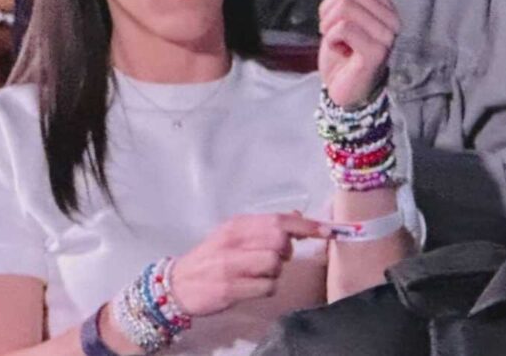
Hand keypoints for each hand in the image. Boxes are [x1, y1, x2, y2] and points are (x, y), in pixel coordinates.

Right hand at [170, 213, 328, 316]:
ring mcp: (231, 265)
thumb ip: (263, 227)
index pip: (277, 220)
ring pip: (275, 265)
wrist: (177, 285)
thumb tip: (298, 216)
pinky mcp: (231, 288)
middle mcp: (233, 241)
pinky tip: (251, 287)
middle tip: (271, 258)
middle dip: (284, 252)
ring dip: (273, 273)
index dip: (307, 226)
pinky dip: (265, 288)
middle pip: (280, 242)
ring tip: (255, 274)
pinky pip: (267, 287)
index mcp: (235, 225)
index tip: (328, 230)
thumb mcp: (232, 236)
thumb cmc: (210, 259)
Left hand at [315, 0, 400, 108]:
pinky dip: (332, 38)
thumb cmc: (343, 53)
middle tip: (328, 27)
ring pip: (345, 7)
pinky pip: (344, 28)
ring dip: (328, 23)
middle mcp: (391, 19)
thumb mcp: (336, 15)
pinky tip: (338, 49)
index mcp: (384, 6)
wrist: (344, 89)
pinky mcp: (376, 53)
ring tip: (333, 39)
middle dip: (327, 6)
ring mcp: (386, 36)